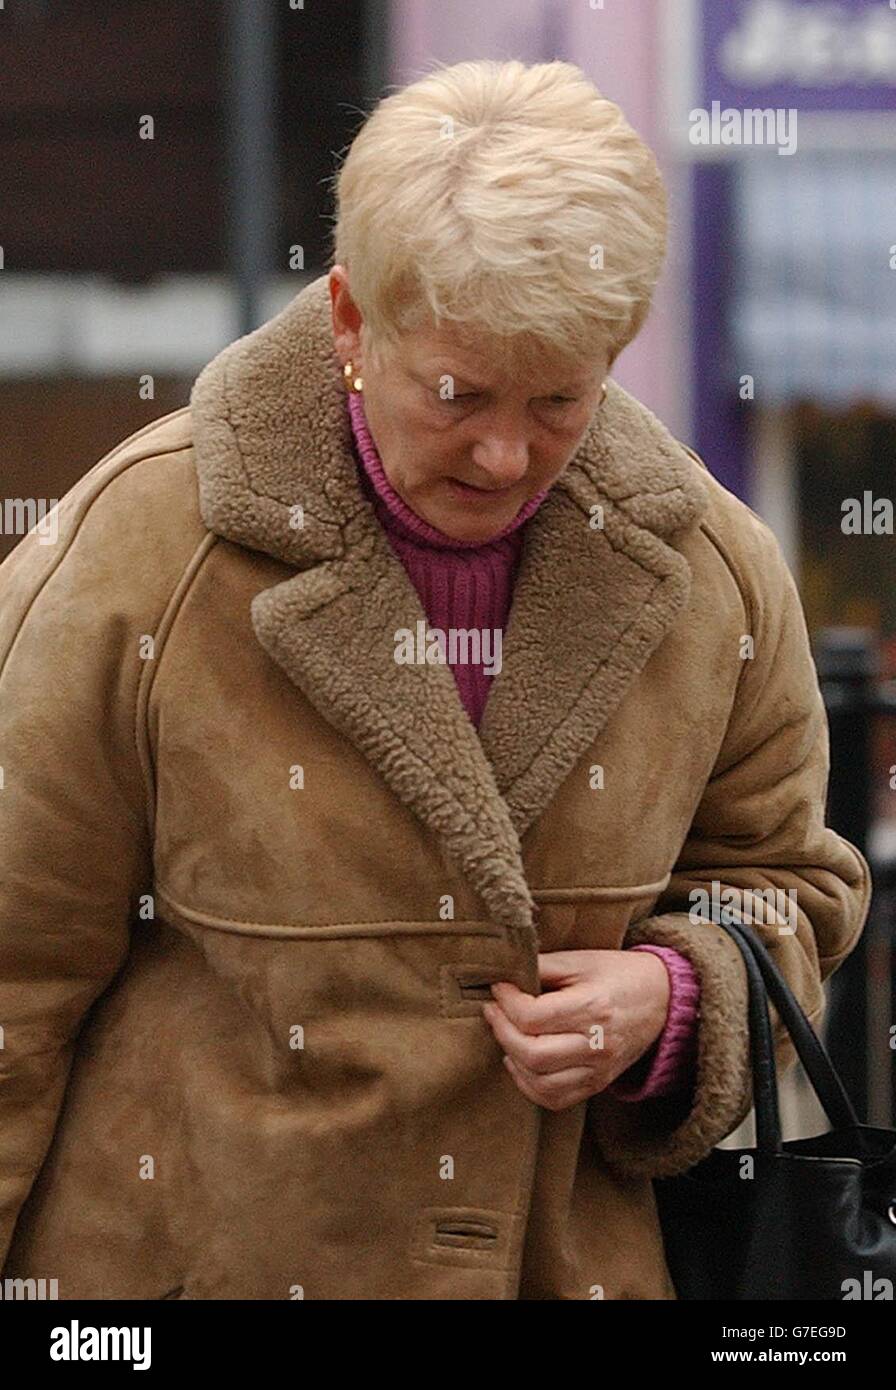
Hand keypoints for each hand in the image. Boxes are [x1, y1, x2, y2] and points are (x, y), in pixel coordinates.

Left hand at [481, 948, 670, 1110]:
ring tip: (506, 1035)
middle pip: (532, 1054)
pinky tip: (520, 1062)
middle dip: (501, 1031)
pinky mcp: (598, 1084)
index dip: (506, 1002)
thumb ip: (543, 966)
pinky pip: (555, 1099)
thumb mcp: (582, 960)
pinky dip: (529, 1086)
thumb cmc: (618, 974)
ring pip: (541, 1084)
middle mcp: (598, 1044)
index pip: (532, 1017)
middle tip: (493, 1011)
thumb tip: (504, 973)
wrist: (662, 999)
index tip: (499, 988)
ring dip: (513, 1060)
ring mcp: (599, 1070)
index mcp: (593, 1007)